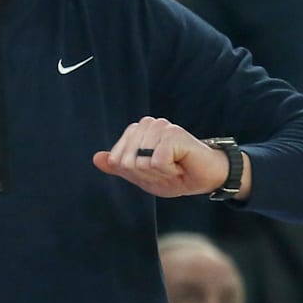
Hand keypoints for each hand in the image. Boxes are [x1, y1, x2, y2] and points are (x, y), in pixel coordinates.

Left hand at [92, 116, 227, 197]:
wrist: (206, 178)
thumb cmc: (176, 174)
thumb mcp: (142, 175)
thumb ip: (119, 166)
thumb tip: (96, 158)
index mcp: (136, 131)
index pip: (117, 160)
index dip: (135, 174)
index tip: (154, 171)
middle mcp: (147, 124)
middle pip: (127, 162)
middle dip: (146, 175)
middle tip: (166, 170)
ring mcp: (160, 127)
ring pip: (140, 162)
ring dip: (159, 173)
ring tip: (174, 167)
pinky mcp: (172, 134)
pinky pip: (156, 162)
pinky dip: (168, 171)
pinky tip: (180, 164)